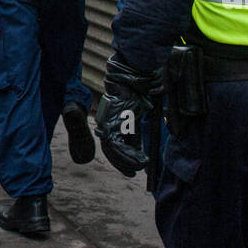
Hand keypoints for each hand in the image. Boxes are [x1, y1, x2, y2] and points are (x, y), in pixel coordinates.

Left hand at [94, 55, 159, 177]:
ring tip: (137, 168)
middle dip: (122, 163)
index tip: (131, 167)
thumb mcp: (136, 112)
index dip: (121, 157)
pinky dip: (127, 155)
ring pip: (113, 149)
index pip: (114, 144)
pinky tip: (138, 162)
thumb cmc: (137, 90)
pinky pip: (117, 144)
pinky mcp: (112, 121)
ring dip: (125, 161)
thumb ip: (134, 128)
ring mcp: (108, 122)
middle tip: (132, 173)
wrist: (132, 75)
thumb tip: (139, 143)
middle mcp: (108, 123)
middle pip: (111, 149)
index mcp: (112, 121)